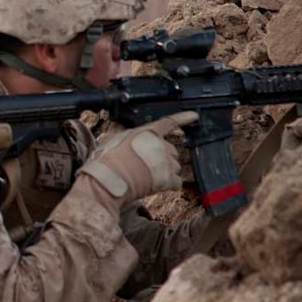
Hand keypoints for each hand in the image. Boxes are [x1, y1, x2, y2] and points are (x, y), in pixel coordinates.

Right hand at [79, 111, 197, 203]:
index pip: (169, 122)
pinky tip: (157, 185)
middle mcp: (161, 145)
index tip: (194, 116)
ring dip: (165, 171)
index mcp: (148, 132)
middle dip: (162, 157)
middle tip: (147, 164)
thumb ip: (124, 134)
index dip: (183, 118)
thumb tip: (122, 131)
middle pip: (171, 150)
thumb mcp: (112, 138)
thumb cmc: (108, 160)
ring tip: (148, 176)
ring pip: (175, 166)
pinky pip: (176, 182)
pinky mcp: (169, 179)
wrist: (110, 178)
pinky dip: (169, 184)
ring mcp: (167, 162)